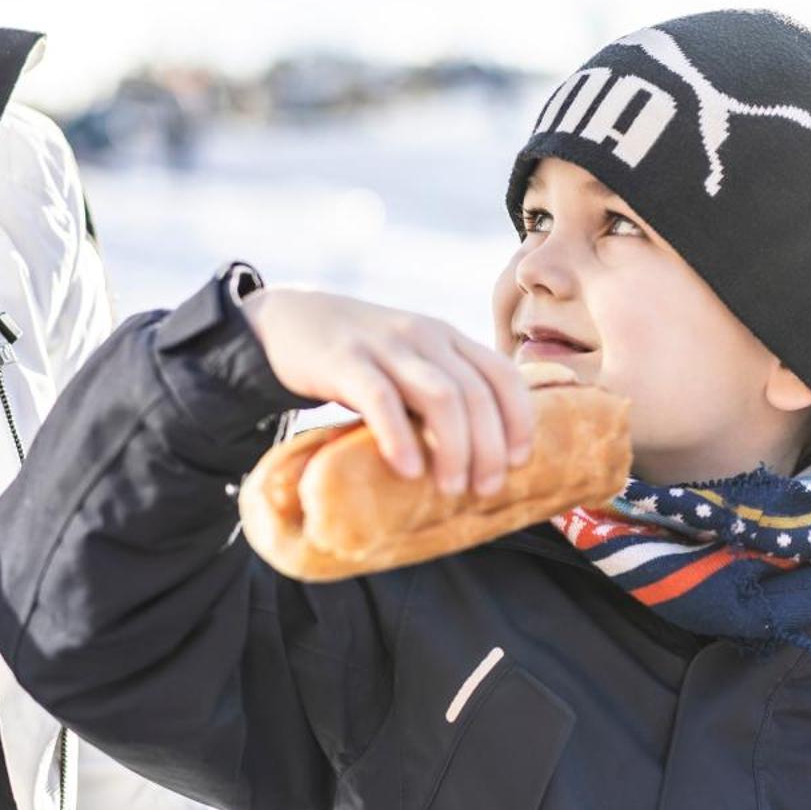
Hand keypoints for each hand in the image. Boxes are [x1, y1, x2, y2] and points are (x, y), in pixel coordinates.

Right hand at [241, 287, 532, 497]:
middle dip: (489, 447)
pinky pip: (381, 399)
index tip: (520, 461)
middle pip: (476, 393)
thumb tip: (481, 458)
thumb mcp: (410, 363)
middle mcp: (425, 336)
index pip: (503, 374)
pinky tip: (406, 470)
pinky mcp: (345, 361)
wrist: (290, 320)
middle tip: (486, 489)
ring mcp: (386, 346)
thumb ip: (442, 393)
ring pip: (441, 396)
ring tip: (451, 488)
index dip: (519, 419)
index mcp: (448, 338)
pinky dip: (400, 436)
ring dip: (455, 448)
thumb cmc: (361, 358)